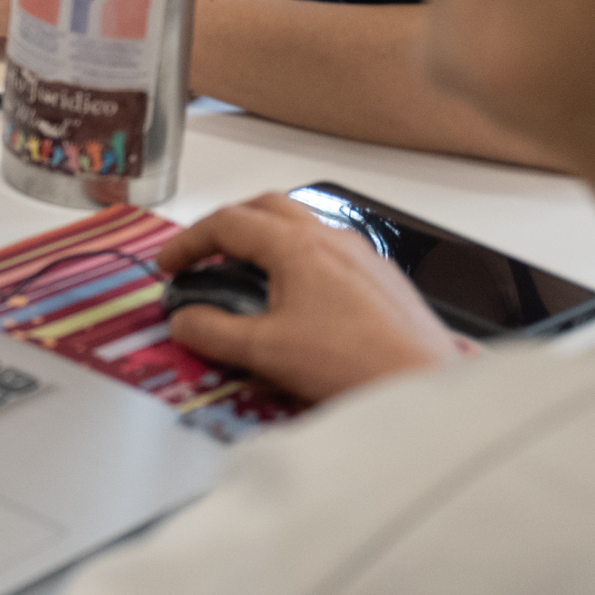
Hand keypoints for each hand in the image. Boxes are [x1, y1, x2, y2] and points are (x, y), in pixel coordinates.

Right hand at [155, 193, 460, 402]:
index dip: (189, 241)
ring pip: (303, 226)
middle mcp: (332, 238)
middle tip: (206, 254)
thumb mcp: (264, 352)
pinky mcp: (384, 280)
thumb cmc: (351, 364)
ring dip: (267, 240)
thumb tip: (183, 321)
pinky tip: (301, 301)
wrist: (424, 387)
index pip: (228, 223)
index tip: (170, 265)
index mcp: (297, 245)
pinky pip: (332, 252)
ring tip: (249, 275)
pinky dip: (300, 260)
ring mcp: (363, 256)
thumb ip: (212, 332)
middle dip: (228, 226)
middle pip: (266, 208)